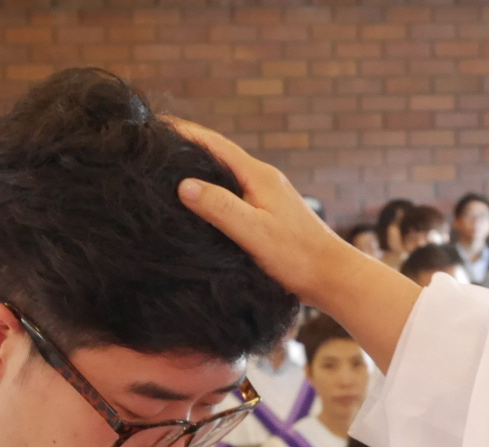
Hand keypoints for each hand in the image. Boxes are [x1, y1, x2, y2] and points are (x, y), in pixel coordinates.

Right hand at [170, 118, 420, 370]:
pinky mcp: (271, 215)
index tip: (156, 125)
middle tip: (154, 149)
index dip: (185, 133)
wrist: (333, 278)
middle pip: (219, 156)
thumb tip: (184, 185)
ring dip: (201, 172)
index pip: (214, 144)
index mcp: (258, 176)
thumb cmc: (296, 257)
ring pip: (227, 177)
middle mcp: (264, 179)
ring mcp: (269, 196)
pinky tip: (202, 208)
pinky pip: (235, 195)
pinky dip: (214, 193)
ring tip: (169, 175)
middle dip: (188, 150)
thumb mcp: (254, 232)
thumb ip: (220, 207)